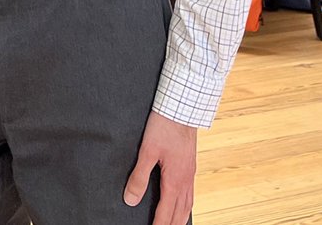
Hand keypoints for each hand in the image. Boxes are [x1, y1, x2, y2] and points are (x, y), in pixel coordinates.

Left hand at [123, 110, 196, 224]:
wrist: (182, 108)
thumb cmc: (164, 126)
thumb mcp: (147, 151)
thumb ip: (139, 177)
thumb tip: (130, 200)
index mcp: (174, 181)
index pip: (166, 213)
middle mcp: (186, 181)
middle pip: (180, 213)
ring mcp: (190, 174)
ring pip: (187, 205)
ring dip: (180, 219)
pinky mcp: (190, 166)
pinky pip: (191, 193)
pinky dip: (186, 205)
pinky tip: (181, 202)